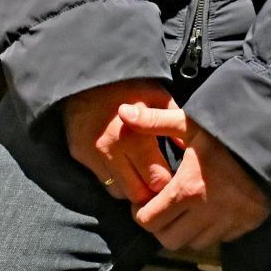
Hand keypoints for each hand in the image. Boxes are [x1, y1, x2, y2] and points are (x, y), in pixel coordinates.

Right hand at [64, 80, 178, 203]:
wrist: (85, 76)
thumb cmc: (127, 85)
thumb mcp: (157, 96)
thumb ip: (173, 123)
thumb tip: (189, 148)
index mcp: (135, 138)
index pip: (158, 180)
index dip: (169, 183)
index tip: (175, 178)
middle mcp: (112, 153)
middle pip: (139, 194)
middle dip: (152, 192)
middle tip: (160, 182)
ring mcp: (94, 158)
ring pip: (119, 193)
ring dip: (133, 188)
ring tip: (142, 177)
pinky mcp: (81, 158)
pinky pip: (103, 182)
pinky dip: (116, 181)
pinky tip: (124, 168)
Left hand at [118, 106, 270, 250]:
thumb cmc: (228, 131)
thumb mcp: (190, 122)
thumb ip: (154, 121)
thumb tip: (122, 112)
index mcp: (187, 189)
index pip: (149, 221)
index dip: (140, 213)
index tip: (143, 201)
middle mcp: (205, 212)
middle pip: (168, 240)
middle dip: (160, 227)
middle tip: (162, 208)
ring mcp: (227, 222)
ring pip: (194, 244)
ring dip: (185, 231)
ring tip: (186, 211)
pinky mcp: (245, 225)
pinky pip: (220, 240)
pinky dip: (210, 231)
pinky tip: (210, 212)